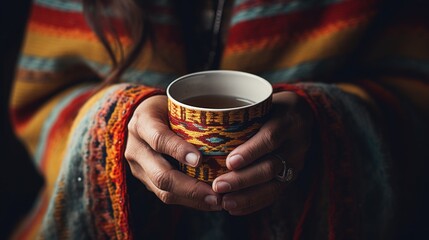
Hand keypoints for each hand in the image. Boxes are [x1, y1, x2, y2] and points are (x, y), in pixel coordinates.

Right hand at [125, 95, 221, 210]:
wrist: (141, 117)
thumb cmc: (167, 107)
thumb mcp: (175, 103)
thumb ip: (194, 116)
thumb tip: (231, 127)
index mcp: (142, 123)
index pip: (159, 138)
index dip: (178, 150)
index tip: (200, 160)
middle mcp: (136, 149)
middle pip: (161, 175)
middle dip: (190, 188)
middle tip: (216, 194)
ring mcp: (139, 168)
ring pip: (163, 191)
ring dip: (192, 200)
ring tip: (217, 202)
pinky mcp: (146, 181)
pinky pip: (167, 196)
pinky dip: (190, 201)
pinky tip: (210, 202)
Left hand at [212, 91, 313, 214]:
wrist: (301, 114)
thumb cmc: (271, 106)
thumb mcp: (262, 101)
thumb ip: (241, 112)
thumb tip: (201, 120)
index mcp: (287, 120)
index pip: (271, 137)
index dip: (250, 151)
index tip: (229, 162)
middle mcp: (296, 143)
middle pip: (270, 166)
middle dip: (243, 179)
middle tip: (217, 186)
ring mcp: (297, 163)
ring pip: (274, 185)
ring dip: (247, 196)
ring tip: (224, 202)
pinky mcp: (292, 177)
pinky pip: (275, 195)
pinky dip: (254, 203)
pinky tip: (234, 208)